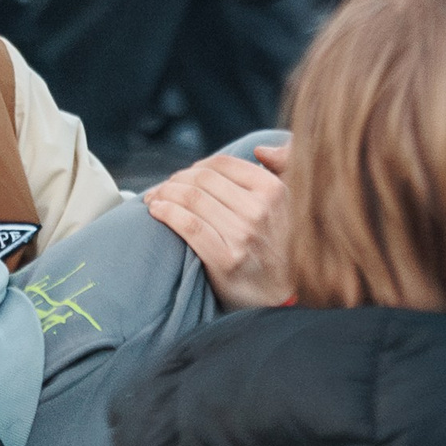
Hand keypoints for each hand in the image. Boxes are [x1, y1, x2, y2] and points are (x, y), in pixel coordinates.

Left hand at [144, 140, 290, 309]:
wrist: (283, 294)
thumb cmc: (280, 246)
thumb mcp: (291, 204)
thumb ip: (282, 170)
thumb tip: (259, 150)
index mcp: (273, 190)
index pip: (221, 164)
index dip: (195, 166)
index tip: (183, 176)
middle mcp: (259, 210)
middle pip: (202, 179)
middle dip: (174, 180)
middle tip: (162, 189)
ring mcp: (242, 235)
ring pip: (191, 199)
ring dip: (164, 194)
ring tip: (154, 199)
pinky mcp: (225, 259)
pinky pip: (188, 225)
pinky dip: (166, 213)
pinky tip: (156, 211)